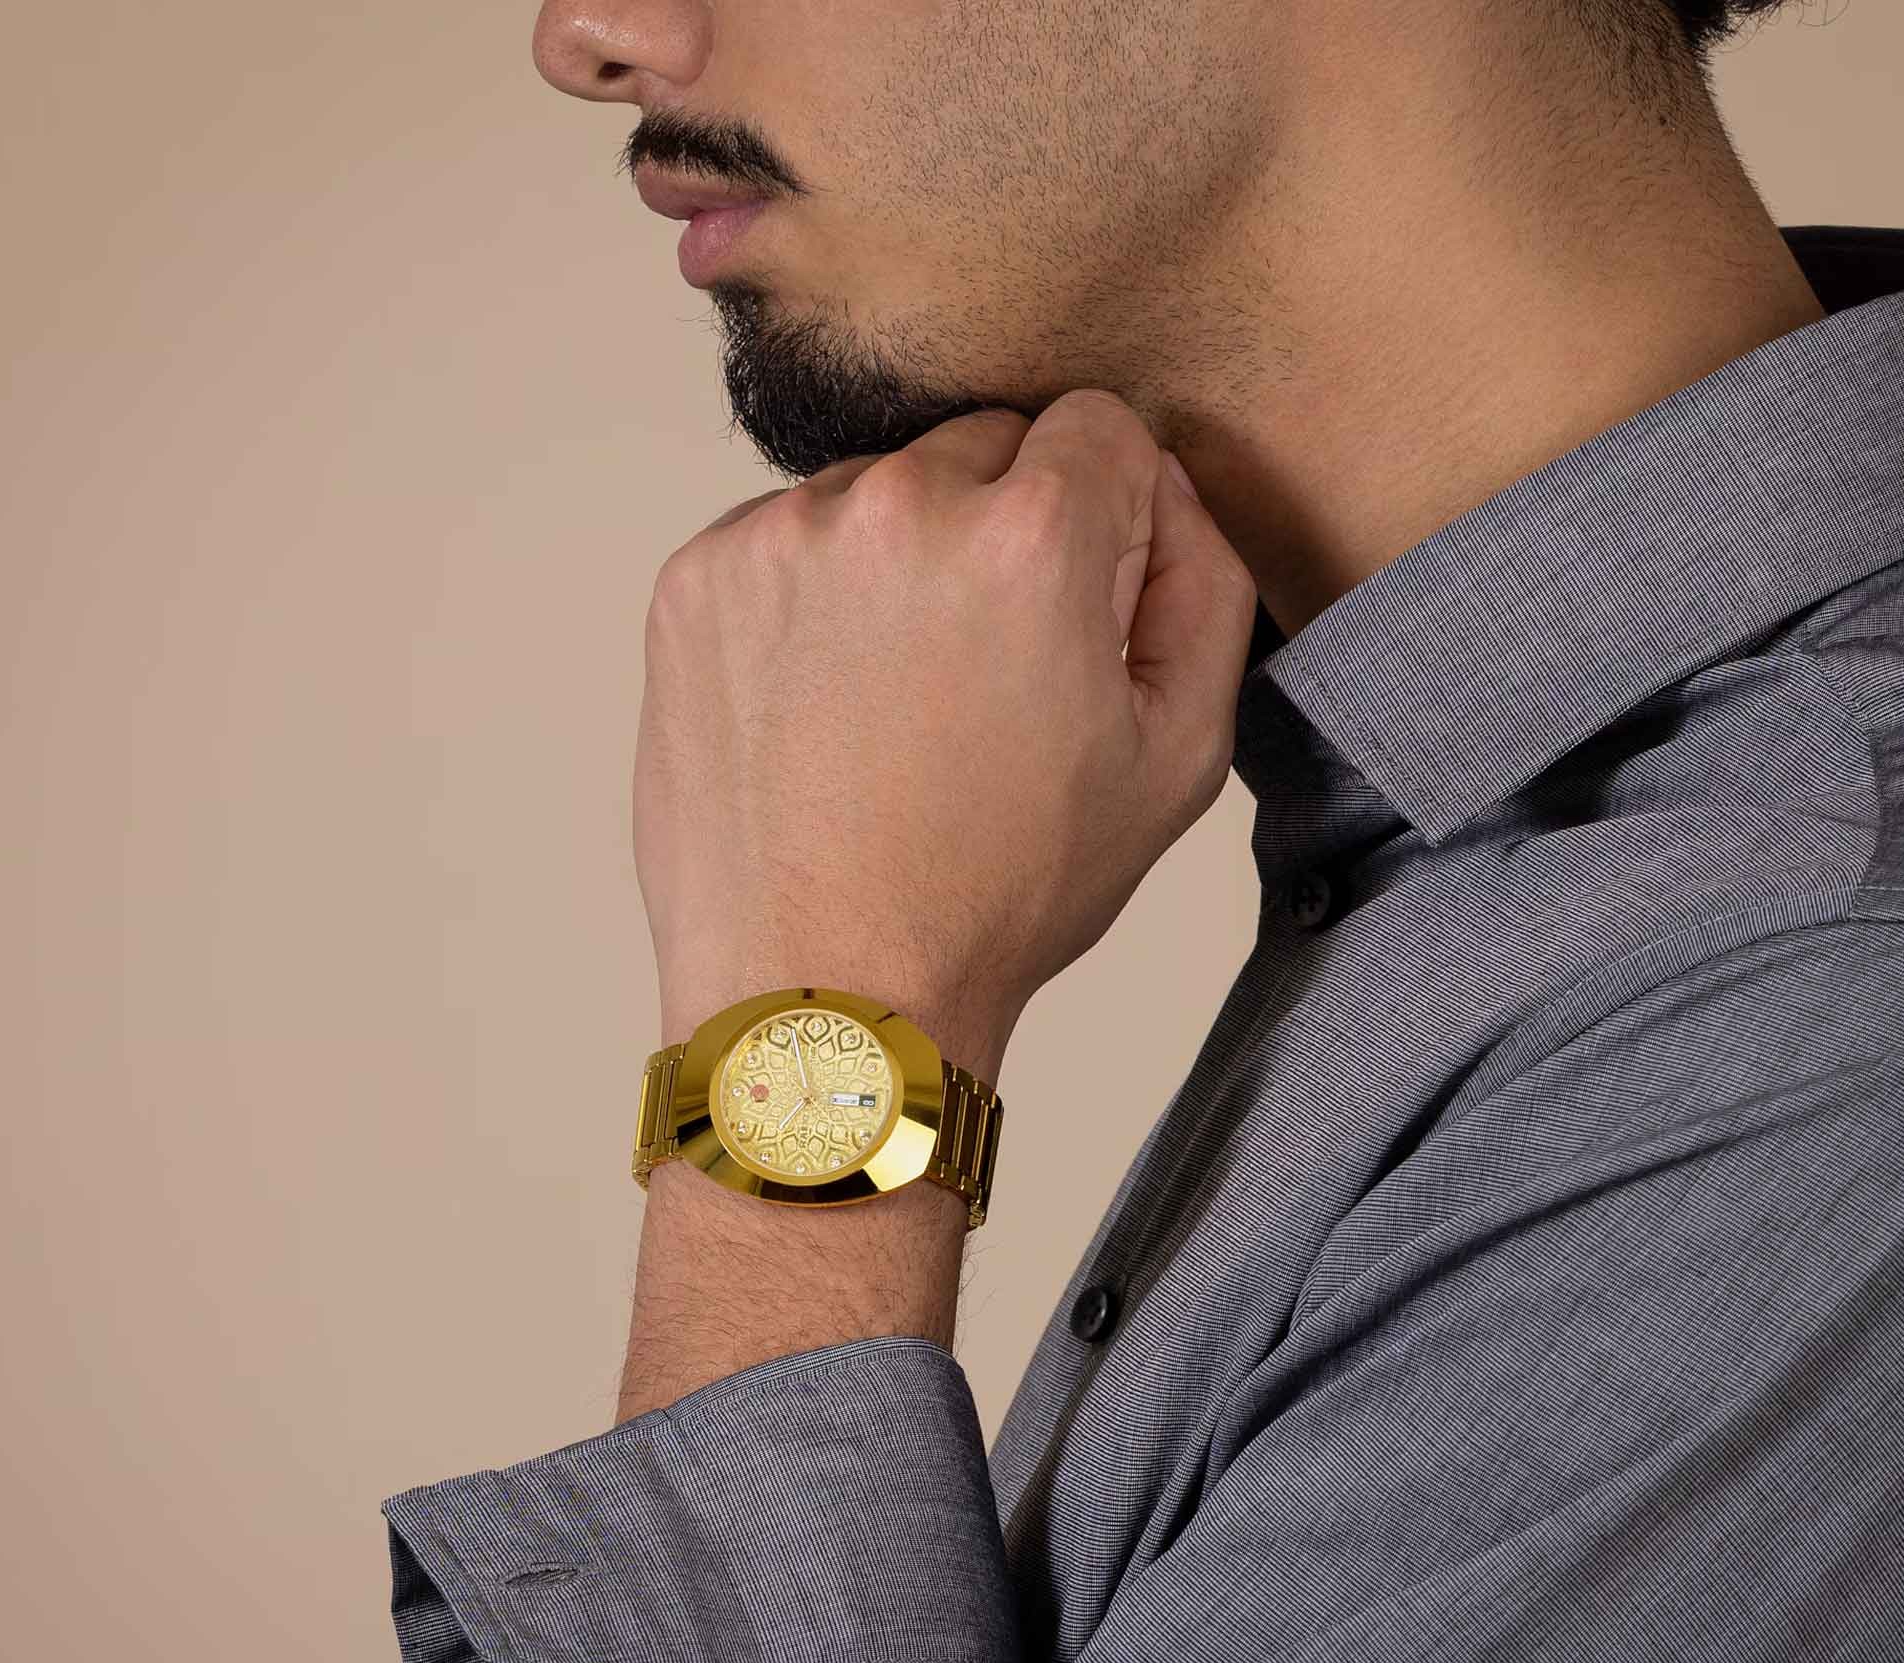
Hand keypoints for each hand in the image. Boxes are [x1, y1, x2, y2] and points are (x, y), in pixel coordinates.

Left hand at [634, 388, 1259, 1062]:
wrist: (822, 992)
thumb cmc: (997, 895)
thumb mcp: (1177, 758)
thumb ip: (1206, 586)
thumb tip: (1165, 498)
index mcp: (1030, 537)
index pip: (1099, 428)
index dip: (1110, 520)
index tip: (1080, 610)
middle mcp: (896, 505)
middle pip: (984, 452)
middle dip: (1004, 537)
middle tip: (988, 680)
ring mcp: (779, 539)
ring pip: (878, 496)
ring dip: (901, 567)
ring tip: (895, 710)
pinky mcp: (696, 582)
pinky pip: (786, 545)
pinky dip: (812, 602)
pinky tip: (824, 710)